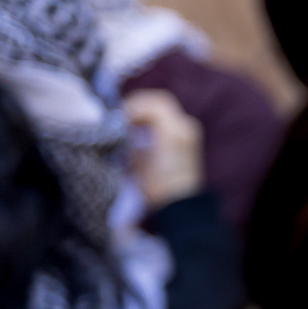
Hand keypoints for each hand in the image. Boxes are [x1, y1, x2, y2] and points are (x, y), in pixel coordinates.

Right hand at [122, 89, 204, 209]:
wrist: (179, 204)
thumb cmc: (156, 186)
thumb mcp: (136, 162)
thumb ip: (129, 139)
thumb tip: (119, 126)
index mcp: (174, 132)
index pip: (154, 105)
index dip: (133, 106)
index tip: (118, 117)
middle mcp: (185, 128)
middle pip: (159, 103)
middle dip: (138, 106)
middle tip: (121, 117)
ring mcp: (188, 133)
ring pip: (164, 110)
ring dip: (144, 113)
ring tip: (128, 124)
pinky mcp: (188, 139)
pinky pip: (168, 121)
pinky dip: (152, 121)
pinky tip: (139, 132)